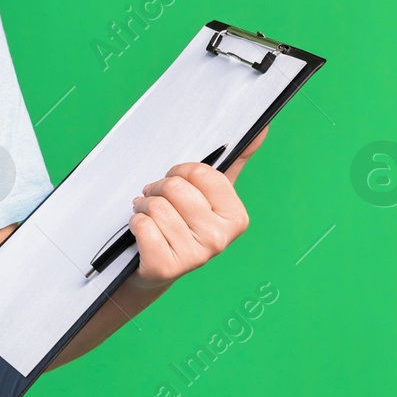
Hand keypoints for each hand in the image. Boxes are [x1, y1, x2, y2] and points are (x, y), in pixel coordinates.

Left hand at [128, 125, 268, 290]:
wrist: (157, 269)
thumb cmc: (185, 223)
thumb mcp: (210, 196)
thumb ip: (233, 162)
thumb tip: (261, 128)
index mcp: (236, 217)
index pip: (199, 172)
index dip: (180, 172)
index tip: (179, 183)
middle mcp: (220, 239)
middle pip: (174, 187)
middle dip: (158, 189)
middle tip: (158, 200)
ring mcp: (194, 256)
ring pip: (155, 205)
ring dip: (144, 207)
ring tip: (149, 216)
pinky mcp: (165, 267)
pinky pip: (141, 225)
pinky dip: (135, 223)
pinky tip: (142, 233)